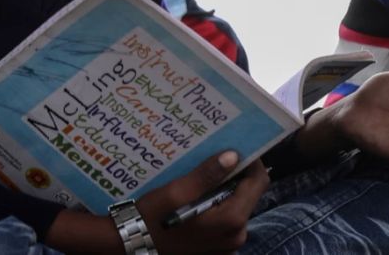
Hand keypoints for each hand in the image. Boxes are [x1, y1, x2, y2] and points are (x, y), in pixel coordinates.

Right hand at [45, 151, 269, 253]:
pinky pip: (224, 218)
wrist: (130, 245)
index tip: (238, 143)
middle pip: (248, 194)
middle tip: (217, 152)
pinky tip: (197, 191)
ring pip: (236, 205)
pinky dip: (216, 203)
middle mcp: (236, 235)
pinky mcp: (217, 247)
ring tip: (204, 169)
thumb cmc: (151, 218)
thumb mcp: (176, 192)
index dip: (252, 161)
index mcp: (232, 220)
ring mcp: (228, 244)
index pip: (258, 183)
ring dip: (224, 187)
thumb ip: (207, 174)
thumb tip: (233, 155)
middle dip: (235, 173)